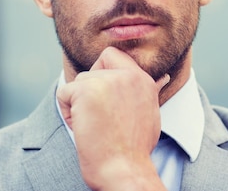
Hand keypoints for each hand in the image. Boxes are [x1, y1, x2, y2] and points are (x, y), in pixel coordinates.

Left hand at [56, 47, 169, 190]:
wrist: (125, 170)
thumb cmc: (134, 149)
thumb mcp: (150, 113)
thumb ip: (149, 92)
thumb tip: (163, 77)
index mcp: (143, 80)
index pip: (114, 55)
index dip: (103, 70)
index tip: (105, 97)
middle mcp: (128, 76)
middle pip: (93, 69)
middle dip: (90, 91)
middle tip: (101, 117)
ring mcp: (107, 81)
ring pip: (79, 81)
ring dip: (79, 104)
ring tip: (94, 126)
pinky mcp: (87, 91)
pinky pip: (64, 93)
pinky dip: (67, 113)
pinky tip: (82, 128)